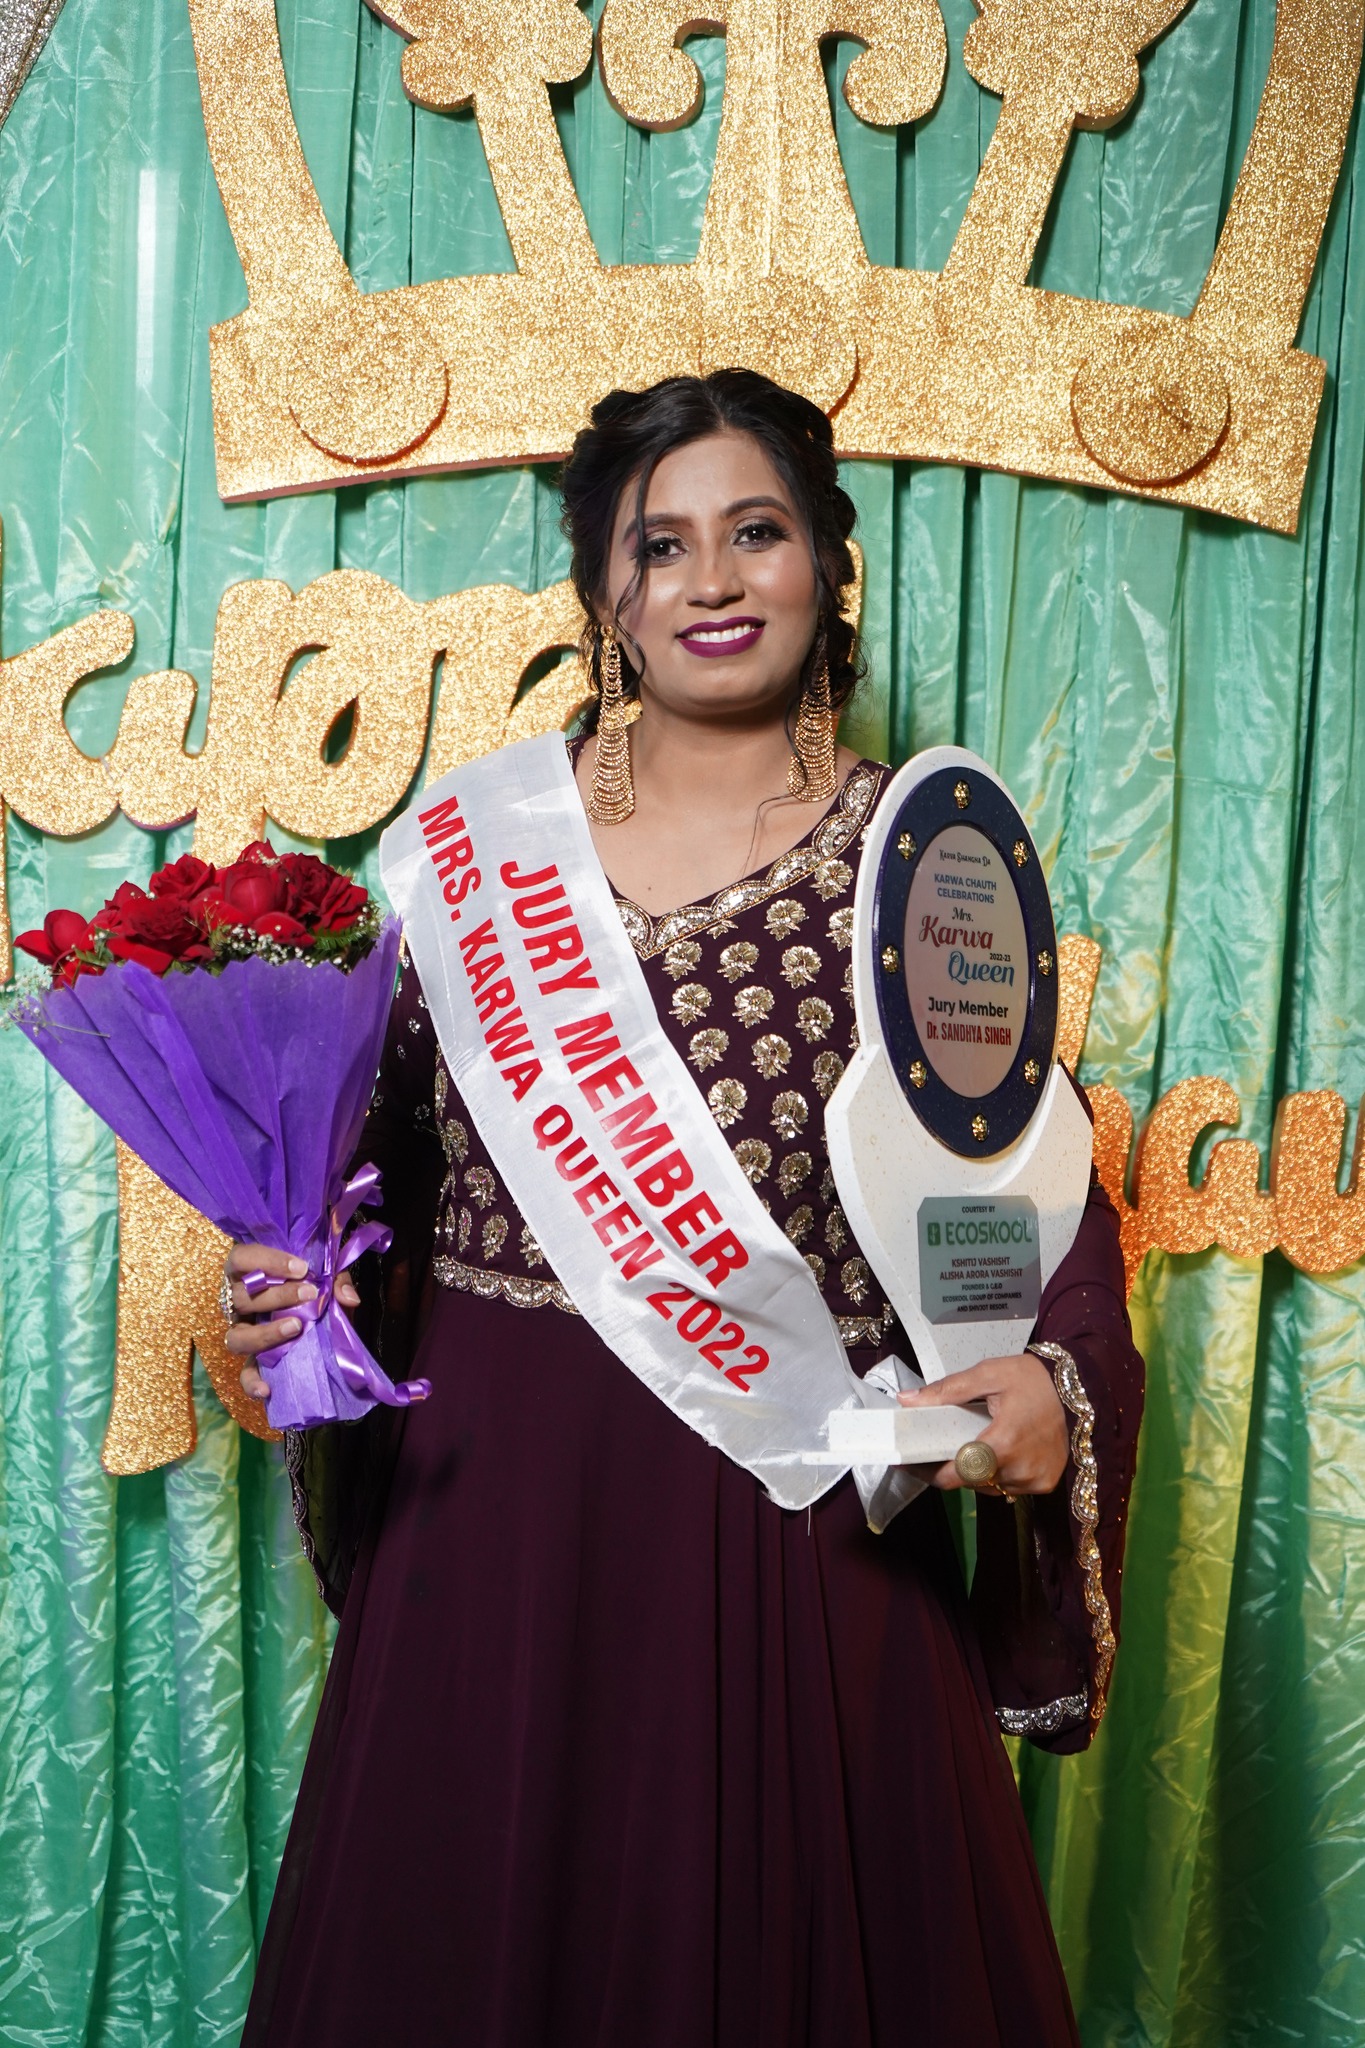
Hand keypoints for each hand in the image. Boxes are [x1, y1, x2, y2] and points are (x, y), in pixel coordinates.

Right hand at [226, 1243, 359, 1403]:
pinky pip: (244, 1373)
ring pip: (237, 1336)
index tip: (301, 1268)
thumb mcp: (324, 1277)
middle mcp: (237, 1302)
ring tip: (295, 1327)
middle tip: (309, 1294)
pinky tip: (267, 1389)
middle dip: (277, 1295)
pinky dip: (252, 1382)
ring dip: (265, 1334)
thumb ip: (336, 1281)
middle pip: (242, 1297)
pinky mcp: (252, 1359)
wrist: (313, 1315)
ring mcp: (242, 1332)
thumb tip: (348, 1298)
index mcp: (248, 1272)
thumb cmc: (310, 1286)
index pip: (242, 1259)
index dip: (267, 1261)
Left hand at [898, 1352, 1068, 1496]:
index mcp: (1004, 1442)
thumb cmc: (1031, 1379)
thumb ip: (946, 1390)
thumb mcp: (988, 1374)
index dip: (931, 1472)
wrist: (1077, 1388)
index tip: (913, 1462)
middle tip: (943, 1445)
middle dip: (952, 1466)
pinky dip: (998, 1474)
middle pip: (970, 1481)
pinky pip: (1008, 1487)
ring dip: (976, 1472)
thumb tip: (907, 1400)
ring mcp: (1035, 1480)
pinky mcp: (1046, 1483)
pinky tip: (999, 1453)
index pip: (956, 1475)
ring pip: (988, 1487)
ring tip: (975, 1444)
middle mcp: (1020, 1469)